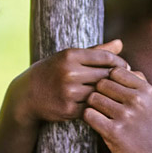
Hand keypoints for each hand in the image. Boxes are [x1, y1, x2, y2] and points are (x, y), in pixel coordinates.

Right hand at [10, 40, 125, 126]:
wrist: (27, 94)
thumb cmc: (52, 71)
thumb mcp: (69, 57)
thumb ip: (97, 51)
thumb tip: (120, 43)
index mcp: (70, 55)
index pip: (105, 57)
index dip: (119, 62)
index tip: (125, 67)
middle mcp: (69, 72)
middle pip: (105, 75)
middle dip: (116, 79)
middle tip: (124, 82)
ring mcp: (68, 91)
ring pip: (100, 92)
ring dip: (108, 94)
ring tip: (115, 94)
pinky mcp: (68, 109)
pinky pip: (92, 107)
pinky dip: (97, 106)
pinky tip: (101, 104)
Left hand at [83, 66, 151, 152]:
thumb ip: (138, 80)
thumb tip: (120, 64)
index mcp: (147, 90)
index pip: (115, 71)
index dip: (109, 80)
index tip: (111, 92)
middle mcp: (137, 101)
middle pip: (102, 83)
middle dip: (99, 92)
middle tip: (103, 105)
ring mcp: (126, 116)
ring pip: (93, 98)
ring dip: (93, 106)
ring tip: (101, 114)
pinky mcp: (114, 132)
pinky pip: (89, 114)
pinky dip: (89, 117)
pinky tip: (96, 123)